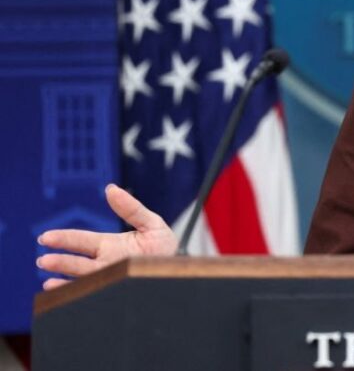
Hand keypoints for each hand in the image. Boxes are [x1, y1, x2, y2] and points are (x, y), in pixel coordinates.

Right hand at [37, 184, 177, 289]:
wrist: (182, 272)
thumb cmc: (164, 248)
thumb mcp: (151, 223)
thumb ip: (131, 209)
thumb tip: (111, 188)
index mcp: (109, 245)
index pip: (82, 241)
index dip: (63, 239)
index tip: (45, 237)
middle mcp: (105, 263)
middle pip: (78, 262)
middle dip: (60, 261)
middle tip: (42, 260)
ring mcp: (110, 278)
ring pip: (83, 278)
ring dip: (65, 276)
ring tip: (49, 277)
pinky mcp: (117, 289)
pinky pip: (94, 294)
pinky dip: (77, 292)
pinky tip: (63, 290)